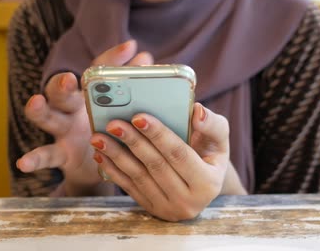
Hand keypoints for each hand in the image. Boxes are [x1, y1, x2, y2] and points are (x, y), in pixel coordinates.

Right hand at [16, 40, 153, 195]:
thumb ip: (131, 85)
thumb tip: (146, 57)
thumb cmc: (112, 129)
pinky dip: (34, 159)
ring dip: (40, 110)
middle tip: (68, 79)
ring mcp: (64, 130)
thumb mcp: (123, 109)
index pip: (97, 72)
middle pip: (62, 91)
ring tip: (35, 102)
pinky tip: (25, 163)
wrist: (101, 166)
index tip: (130, 47)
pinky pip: (46, 155)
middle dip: (63, 83)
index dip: (112, 60)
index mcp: (90, 94)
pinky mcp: (61, 154)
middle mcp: (73, 108)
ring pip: (47, 117)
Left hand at [91, 103, 246, 220]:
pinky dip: (113, 170)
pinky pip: (130, 188)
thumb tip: (196, 110)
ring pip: (139, 178)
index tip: (138, 116)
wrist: (203, 184)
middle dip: (133, 142)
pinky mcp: (152, 209)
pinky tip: (100, 154)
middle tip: (113, 123)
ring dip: (116, 156)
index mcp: (208, 183)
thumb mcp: (219, 140)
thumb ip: (212, 124)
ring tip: (99, 137)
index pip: (179, 154)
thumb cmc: (210, 154)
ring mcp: (169, 208)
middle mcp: (189, 201)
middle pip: (156, 166)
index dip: (159, 135)